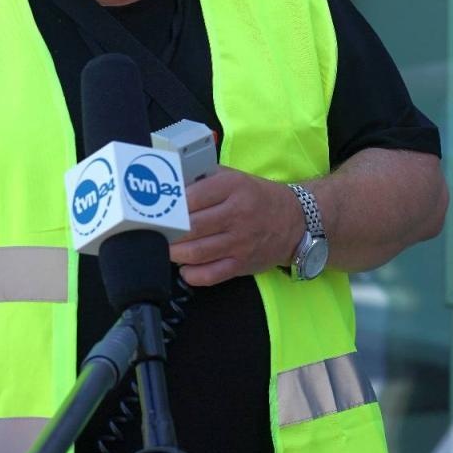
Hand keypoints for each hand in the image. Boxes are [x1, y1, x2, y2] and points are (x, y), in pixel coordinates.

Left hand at [167, 167, 303, 286]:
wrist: (295, 221)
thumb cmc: (258, 196)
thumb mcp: (235, 178)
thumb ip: (206, 179)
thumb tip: (172, 184)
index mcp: (233, 188)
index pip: (193, 197)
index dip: (172, 204)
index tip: (158, 208)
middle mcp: (237, 214)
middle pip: (192, 227)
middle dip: (168, 231)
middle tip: (156, 231)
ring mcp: (239, 242)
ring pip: (197, 252)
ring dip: (175, 252)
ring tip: (166, 247)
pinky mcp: (242, 264)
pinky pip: (211, 275)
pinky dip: (192, 274)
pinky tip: (184, 268)